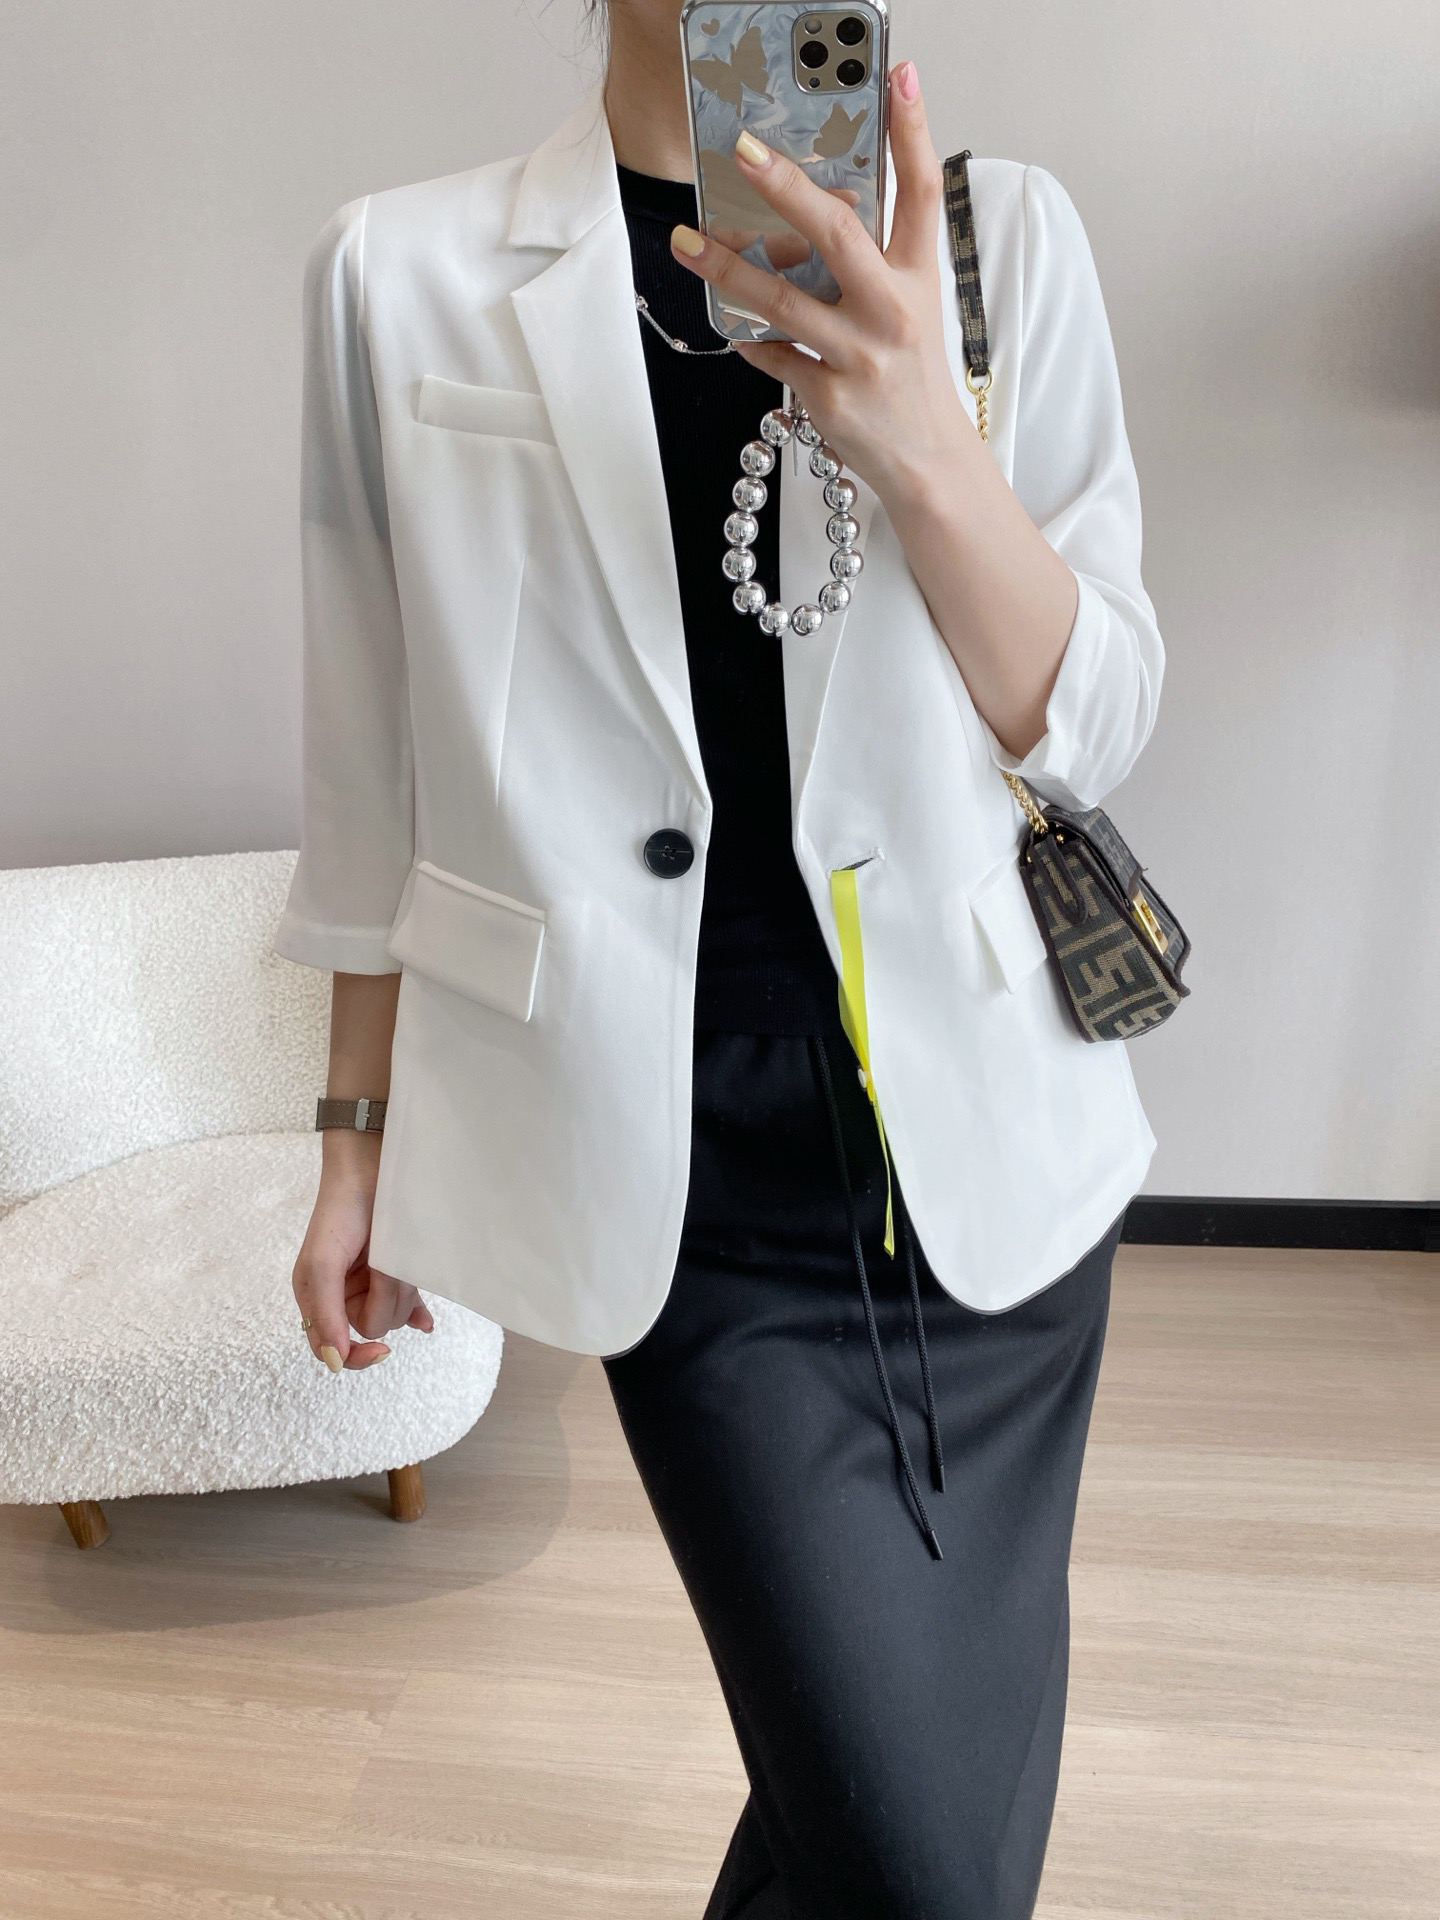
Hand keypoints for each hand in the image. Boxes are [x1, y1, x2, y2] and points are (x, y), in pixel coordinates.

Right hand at [293, 1136, 434, 1370]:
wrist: (371, 1167)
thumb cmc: (340, 1212)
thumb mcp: (323, 1264)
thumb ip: (325, 1313)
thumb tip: (334, 1362)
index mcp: (317, 1298)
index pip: (333, 1350)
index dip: (357, 1355)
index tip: (383, 1350)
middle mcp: (343, 1295)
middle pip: (372, 1327)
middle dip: (383, 1300)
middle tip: (380, 1266)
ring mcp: (371, 1284)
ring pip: (396, 1313)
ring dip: (400, 1288)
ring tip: (391, 1255)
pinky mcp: (395, 1272)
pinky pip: (410, 1305)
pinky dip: (416, 1309)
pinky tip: (426, 1320)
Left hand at [669, 61, 969, 505]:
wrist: (927, 461)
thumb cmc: (912, 375)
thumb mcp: (911, 306)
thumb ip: (873, 259)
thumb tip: (813, 210)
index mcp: (918, 277)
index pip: (922, 190)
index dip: (913, 130)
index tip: (897, 76)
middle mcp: (892, 310)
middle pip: (837, 234)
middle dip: (786, 188)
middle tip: (745, 150)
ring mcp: (858, 354)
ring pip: (781, 299)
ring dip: (726, 267)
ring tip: (688, 242)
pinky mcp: (827, 394)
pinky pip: (771, 355)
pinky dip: (749, 339)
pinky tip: (735, 328)